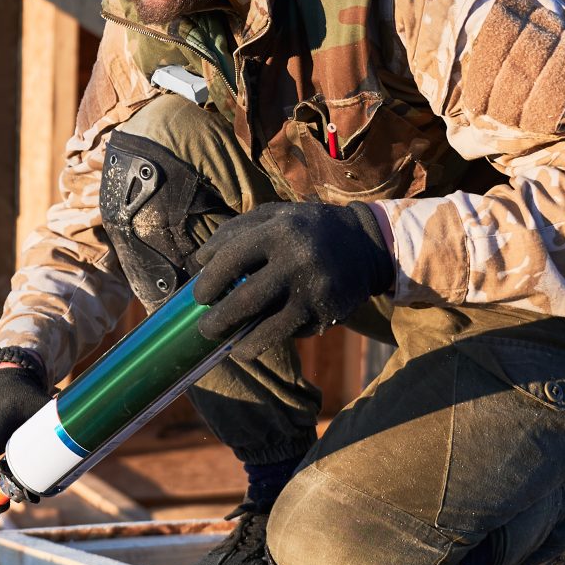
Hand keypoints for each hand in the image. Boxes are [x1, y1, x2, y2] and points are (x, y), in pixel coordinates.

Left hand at [192, 201, 397, 365]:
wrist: (366, 243)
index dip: (209, 281)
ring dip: (242, 344)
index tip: (199, 296)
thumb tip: (199, 261)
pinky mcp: (326, 313)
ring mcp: (313, 290)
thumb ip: (236, 231)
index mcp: (279, 231)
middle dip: (218, 320)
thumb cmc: (306, 229)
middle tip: (205, 328)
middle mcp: (297, 260)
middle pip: (245, 299)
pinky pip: (291, 333)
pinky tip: (256, 343)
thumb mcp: (275, 216)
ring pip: (268, 328)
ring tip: (230, 348)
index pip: (231, 258)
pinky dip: (270, 341)